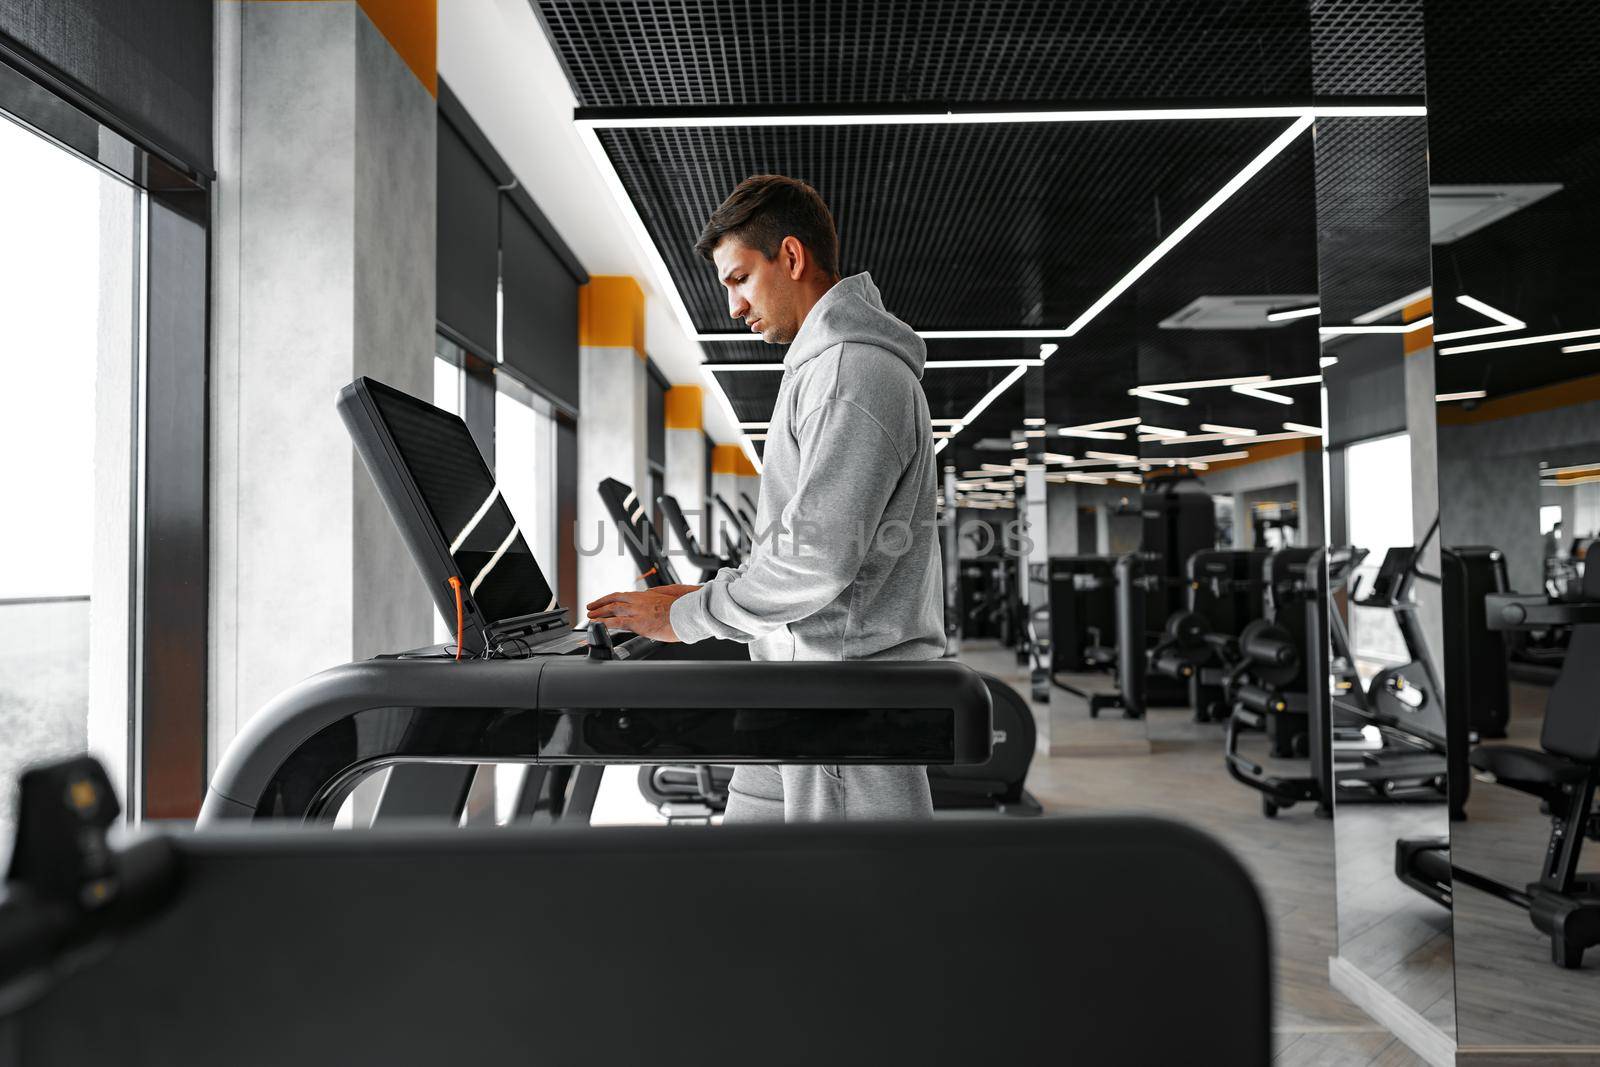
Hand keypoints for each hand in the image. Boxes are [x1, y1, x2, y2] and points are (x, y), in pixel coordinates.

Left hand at [585, 586, 699, 641]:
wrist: (689, 613)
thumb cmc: (684, 608)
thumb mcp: (670, 597)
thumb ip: (658, 596)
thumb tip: (652, 596)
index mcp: (647, 595)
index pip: (624, 595)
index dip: (612, 598)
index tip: (605, 601)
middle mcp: (640, 601)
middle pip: (615, 599)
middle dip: (601, 603)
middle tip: (591, 607)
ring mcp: (638, 611)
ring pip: (613, 609)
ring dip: (599, 612)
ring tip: (590, 616)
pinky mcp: (639, 623)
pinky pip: (617, 622)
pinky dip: (605, 623)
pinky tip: (597, 625)